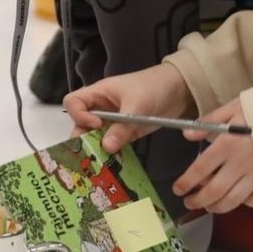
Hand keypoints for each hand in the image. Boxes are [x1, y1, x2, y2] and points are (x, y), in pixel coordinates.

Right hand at [64, 62, 193, 152]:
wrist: (179, 90)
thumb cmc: (154, 86)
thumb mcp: (137, 105)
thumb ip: (122, 126)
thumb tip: (106, 147)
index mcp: (99, 93)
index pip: (73, 102)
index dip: (78, 115)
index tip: (96, 125)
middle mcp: (101, 108)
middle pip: (80, 124)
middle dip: (83, 139)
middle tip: (92, 153)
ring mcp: (113, 121)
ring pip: (95, 137)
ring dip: (97, 150)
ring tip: (101, 164)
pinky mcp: (125, 133)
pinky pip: (112, 145)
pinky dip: (111, 154)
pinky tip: (114, 164)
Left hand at [173, 99, 252, 212]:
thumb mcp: (234, 107)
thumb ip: (210, 121)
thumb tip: (187, 134)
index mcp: (227, 145)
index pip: (199, 170)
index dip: (185, 182)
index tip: (177, 189)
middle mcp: (239, 165)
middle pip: (213, 191)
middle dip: (198, 200)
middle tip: (189, 202)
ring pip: (232, 201)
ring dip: (217, 207)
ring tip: (209, 206)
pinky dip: (245, 203)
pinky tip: (239, 198)